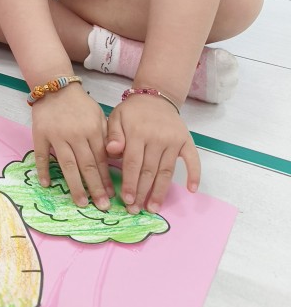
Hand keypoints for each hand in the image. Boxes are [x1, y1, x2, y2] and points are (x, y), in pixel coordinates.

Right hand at [30, 84, 114, 210]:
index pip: (101, 159)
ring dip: (75, 185)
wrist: (56, 87)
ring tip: (81, 202)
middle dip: (95, 187)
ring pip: (67, 164)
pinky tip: (47, 184)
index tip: (111, 195)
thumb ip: (107, 136)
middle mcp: (75, 134)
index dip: (106, 178)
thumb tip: (115, 159)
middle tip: (102, 207)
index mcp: (92, 130)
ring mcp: (56, 135)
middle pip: (86, 165)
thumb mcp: (99, 116)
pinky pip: (42, 155)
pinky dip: (43, 170)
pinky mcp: (40, 134)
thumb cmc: (80, 105)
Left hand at [106, 95, 199, 213]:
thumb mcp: (116, 117)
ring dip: (161, 191)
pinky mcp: (186, 140)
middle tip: (137, 210)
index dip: (130, 183)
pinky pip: (192, 159)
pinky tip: (192, 190)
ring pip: (166, 170)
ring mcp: (173, 140)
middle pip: (149, 170)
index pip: (133, 163)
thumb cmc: (132, 111)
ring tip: (154, 207)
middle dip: (142, 192)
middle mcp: (156, 138)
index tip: (127, 200)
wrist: (156, 96)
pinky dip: (194, 174)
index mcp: (137, 133)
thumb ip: (113, 135)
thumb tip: (112, 151)